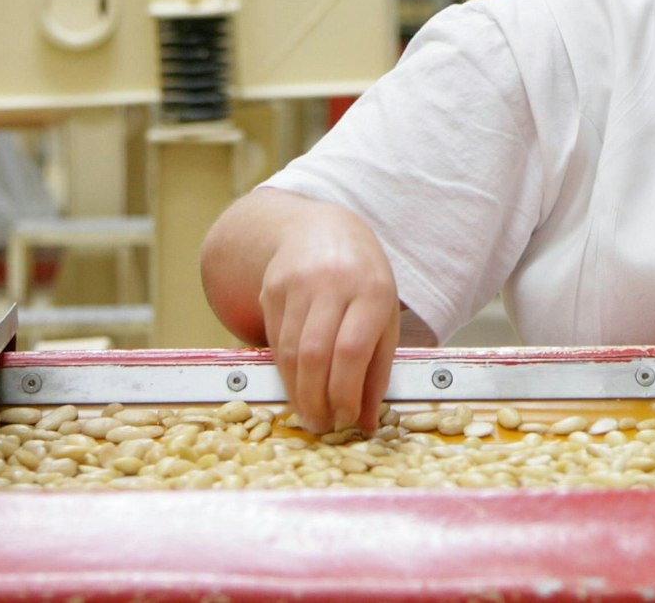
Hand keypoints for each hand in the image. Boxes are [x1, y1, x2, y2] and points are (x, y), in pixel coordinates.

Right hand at [257, 209, 399, 433]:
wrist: (319, 229)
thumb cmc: (362, 280)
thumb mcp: (383, 317)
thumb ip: (377, 370)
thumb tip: (367, 423)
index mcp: (372, 290)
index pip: (351, 349)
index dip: (345, 391)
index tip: (347, 418)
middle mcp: (333, 283)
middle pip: (315, 353)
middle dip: (316, 399)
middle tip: (321, 425)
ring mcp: (297, 283)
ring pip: (290, 351)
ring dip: (298, 391)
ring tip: (309, 414)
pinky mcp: (271, 289)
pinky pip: (275, 341)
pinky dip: (285, 371)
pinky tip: (296, 386)